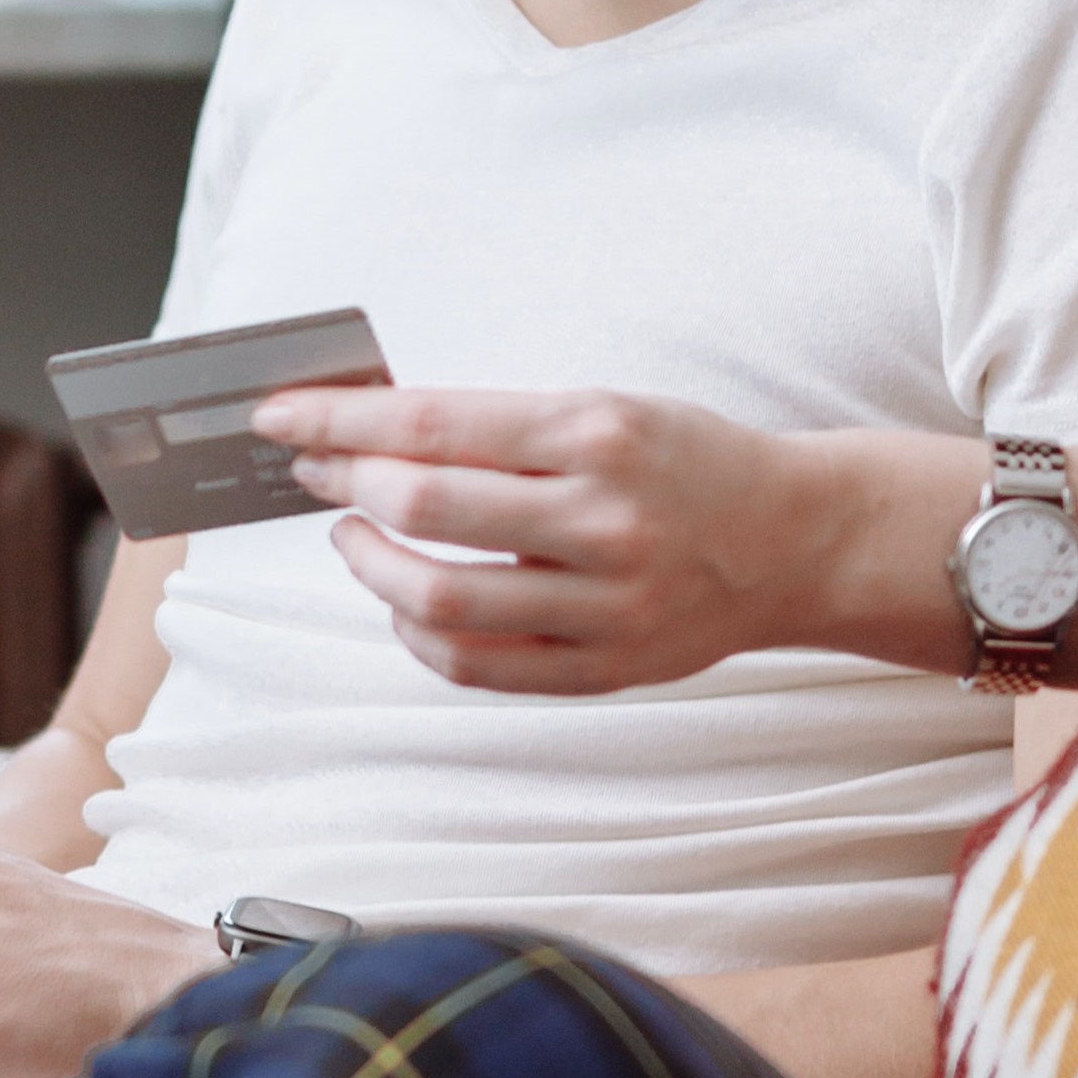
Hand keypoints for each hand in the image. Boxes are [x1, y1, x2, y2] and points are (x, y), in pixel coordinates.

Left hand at [248, 386, 970, 690]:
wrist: (796, 539)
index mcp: (597, 434)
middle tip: (317, 473)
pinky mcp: (606, 667)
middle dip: (348, 487)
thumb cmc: (683, 461)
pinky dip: (422, 636)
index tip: (281, 419)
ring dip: (373, 569)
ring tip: (355, 538)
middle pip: (428, 510)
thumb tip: (371, 434)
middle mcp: (602, 520)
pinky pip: (482, 668)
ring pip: (444, 602)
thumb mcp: (603, 409)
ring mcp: (606, 604)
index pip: (433, 425)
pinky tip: (407, 604)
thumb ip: (499, 427)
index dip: (341, 422)